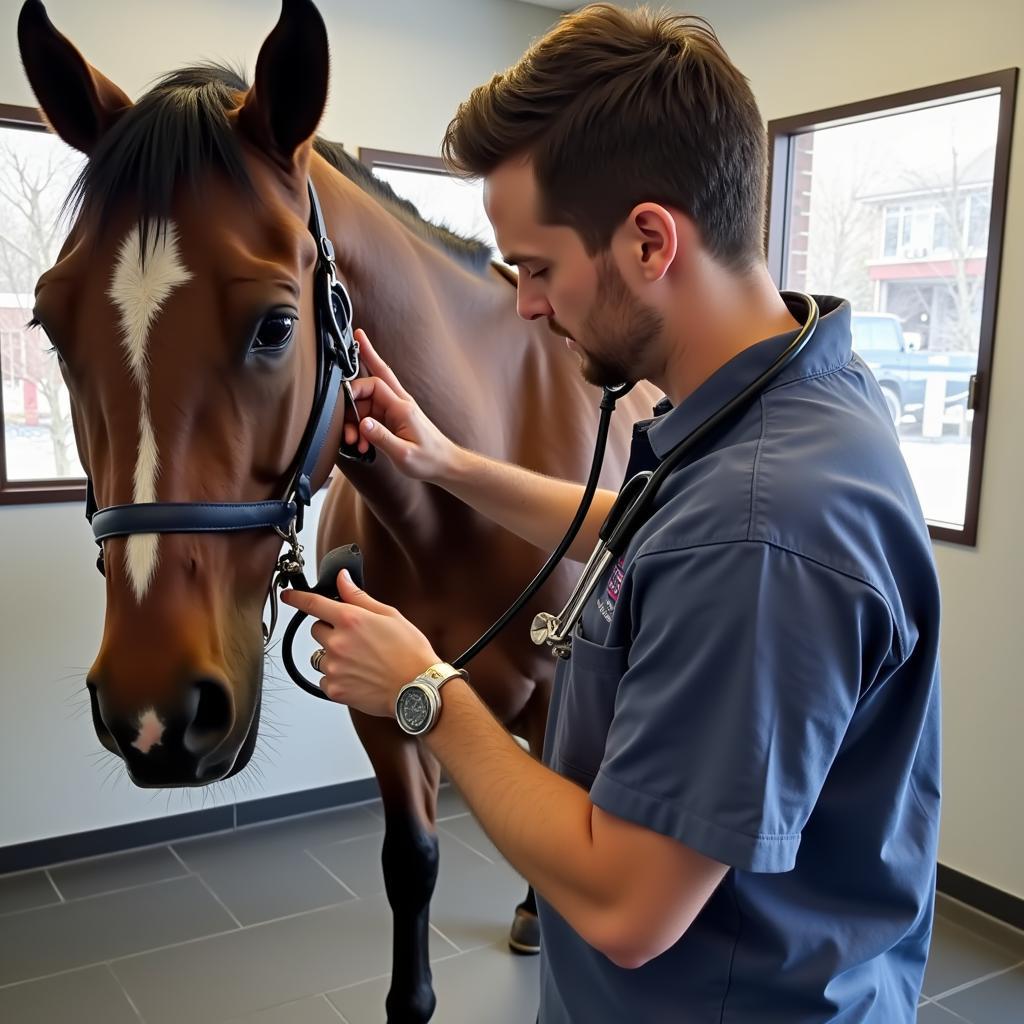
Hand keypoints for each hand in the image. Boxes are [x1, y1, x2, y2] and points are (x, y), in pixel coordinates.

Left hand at [280, 569, 439, 717]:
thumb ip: (359, 597)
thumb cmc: (409, 652)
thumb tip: (343, 579)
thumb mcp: (389, 615)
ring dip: (333, 656)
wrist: (417, 688)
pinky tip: (358, 677)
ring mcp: (334, 667)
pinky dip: (337, 677)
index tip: (289, 596)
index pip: (313, 603)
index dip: (297, 598)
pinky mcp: (334, 689)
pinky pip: (325, 678)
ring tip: (359, 662)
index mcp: (350, 620)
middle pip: (316, 630)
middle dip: (330, 631)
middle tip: (354, 639)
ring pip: (320, 656)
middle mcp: (338, 642)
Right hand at [345, 329, 458, 480]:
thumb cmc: (429, 460)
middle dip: (365, 358)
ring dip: (355, 418)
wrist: (446, 465)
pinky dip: (362, 427)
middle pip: (376, 377)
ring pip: (368, 401)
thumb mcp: (403, 454)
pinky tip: (362, 443)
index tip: (341, 399)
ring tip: (354, 441)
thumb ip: (380, 437)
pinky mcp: (394, 420)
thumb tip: (361, 423)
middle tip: (356, 337)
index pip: (375, 384)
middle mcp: (399, 404)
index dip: (356, 387)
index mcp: (402, 408)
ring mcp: (396, 411)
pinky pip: (371, 415)